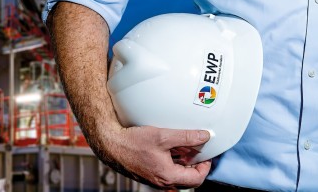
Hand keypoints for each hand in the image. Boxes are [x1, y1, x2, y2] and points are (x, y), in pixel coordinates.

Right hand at [89, 125, 211, 189]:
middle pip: (188, 179)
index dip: (205, 166)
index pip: (197, 179)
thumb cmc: (132, 142)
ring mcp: (155, 179)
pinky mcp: (149, 174)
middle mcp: (162, 182)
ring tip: (182, 147)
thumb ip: (186, 137)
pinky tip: (168, 148)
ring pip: (177, 175)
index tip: (207, 155)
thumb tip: (203, 136)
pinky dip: (172, 162)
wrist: (111, 144)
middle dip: (195, 165)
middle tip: (197, 151)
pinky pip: (166, 171)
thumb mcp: (163, 136)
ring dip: (183, 163)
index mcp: (168, 176)